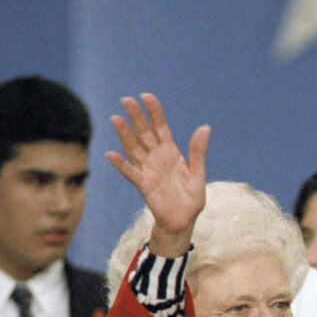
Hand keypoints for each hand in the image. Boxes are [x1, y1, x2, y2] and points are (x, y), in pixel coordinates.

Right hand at [106, 93, 209, 256]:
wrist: (184, 221)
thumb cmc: (191, 197)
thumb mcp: (197, 172)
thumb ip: (198, 151)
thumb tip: (205, 127)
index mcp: (171, 152)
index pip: (160, 127)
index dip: (154, 112)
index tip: (147, 96)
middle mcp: (156, 158)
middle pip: (144, 133)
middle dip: (136, 117)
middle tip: (127, 99)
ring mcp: (148, 170)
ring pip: (134, 148)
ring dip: (124, 134)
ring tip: (116, 118)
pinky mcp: (144, 185)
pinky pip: (131, 173)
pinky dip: (121, 164)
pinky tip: (111, 154)